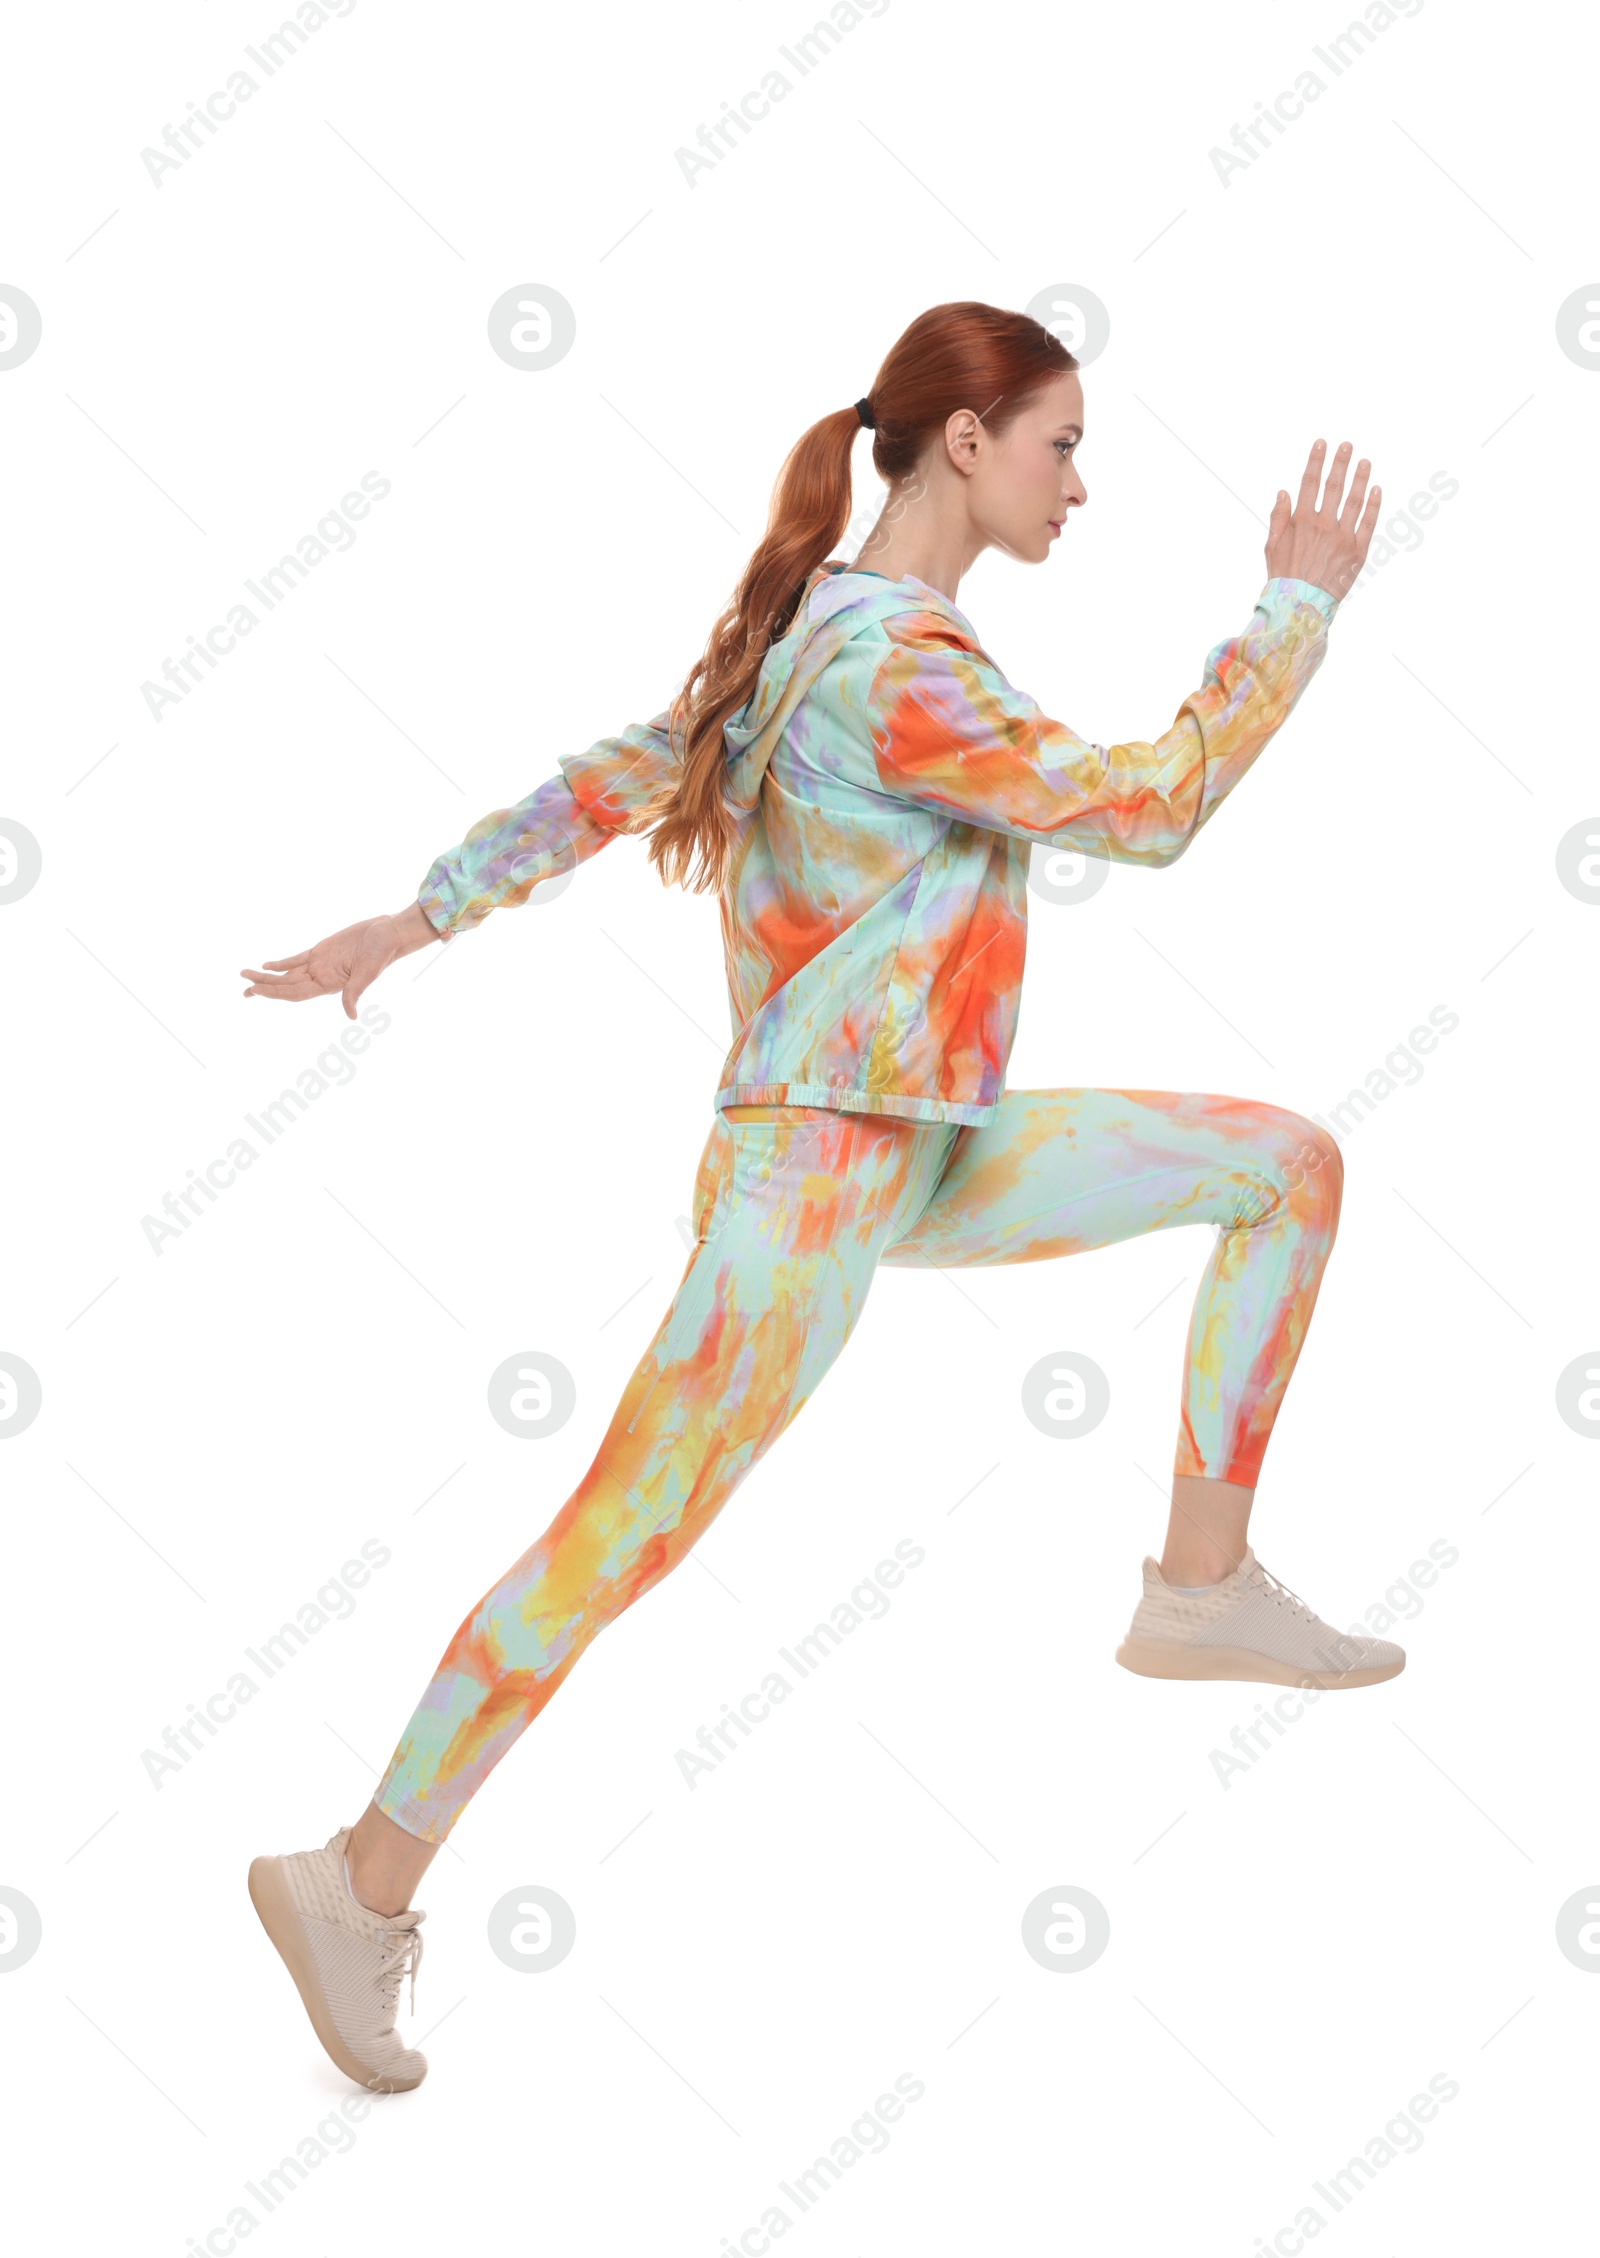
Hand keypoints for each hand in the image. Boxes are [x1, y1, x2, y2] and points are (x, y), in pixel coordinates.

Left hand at [240, 903, 438, 1016]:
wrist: (389, 933)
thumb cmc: (382, 953)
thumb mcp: (368, 973)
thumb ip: (355, 993)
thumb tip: (351, 1016)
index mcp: (329, 985)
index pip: (295, 993)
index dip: (274, 993)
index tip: (255, 991)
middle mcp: (321, 978)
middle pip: (287, 986)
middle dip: (264, 987)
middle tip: (244, 989)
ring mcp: (320, 965)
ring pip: (288, 974)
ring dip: (268, 977)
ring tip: (246, 975)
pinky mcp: (321, 951)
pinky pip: (296, 959)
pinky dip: (281, 963)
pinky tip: (267, 965)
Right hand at [1265, 439, 1380, 601]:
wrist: (1301, 606)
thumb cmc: (1284, 578)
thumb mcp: (1271, 547)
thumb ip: (1278, 518)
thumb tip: (1284, 492)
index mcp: (1302, 521)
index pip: (1310, 483)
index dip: (1316, 461)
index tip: (1322, 443)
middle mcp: (1323, 525)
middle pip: (1334, 486)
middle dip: (1340, 463)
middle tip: (1347, 445)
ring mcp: (1343, 537)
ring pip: (1354, 500)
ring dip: (1360, 478)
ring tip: (1365, 462)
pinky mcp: (1357, 551)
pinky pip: (1369, 523)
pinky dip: (1373, 505)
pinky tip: (1377, 490)